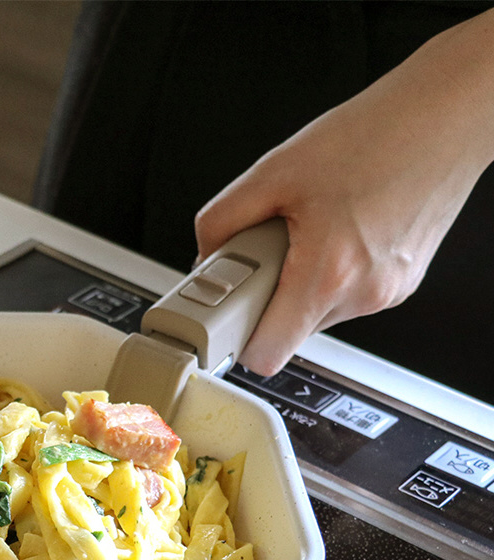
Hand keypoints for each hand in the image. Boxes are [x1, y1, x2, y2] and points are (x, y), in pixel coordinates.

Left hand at [194, 9, 493, 374]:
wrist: (448, 112)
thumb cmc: (376, 133)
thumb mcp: (274, 171)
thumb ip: (222, 222)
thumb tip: (204, 259)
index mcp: (327, 274)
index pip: (266, 355)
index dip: (239, 339)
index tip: (228, 318)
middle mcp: (362, 294)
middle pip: (289, 331)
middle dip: (270, 295)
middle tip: (274, 246)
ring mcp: (387, 293)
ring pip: (317, 312)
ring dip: (302, 281)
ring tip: (316, 226)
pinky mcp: (401, 284)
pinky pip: (346, 295)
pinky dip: (331, 271)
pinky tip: (342, 226)